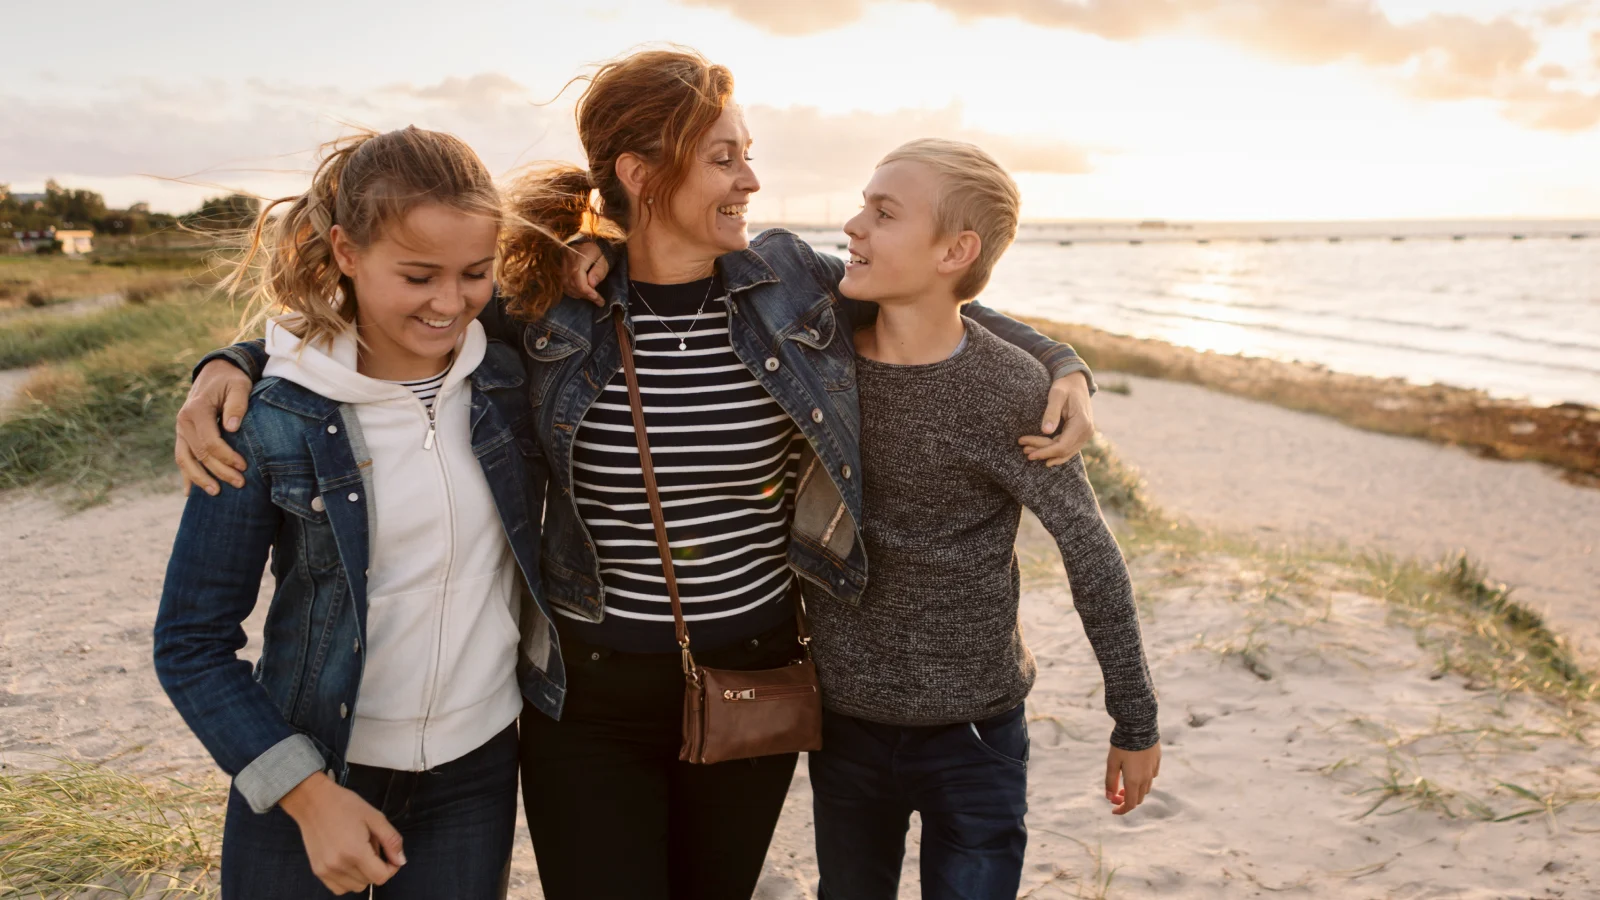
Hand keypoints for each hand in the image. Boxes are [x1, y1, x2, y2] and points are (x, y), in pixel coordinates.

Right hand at [175, 359, 251, 495]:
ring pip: (184, 459)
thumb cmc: (231, 380)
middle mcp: (183, 421)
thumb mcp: (239, 385)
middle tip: (240, 484)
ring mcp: (180, 429)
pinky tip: (189, 492)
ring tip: (215, 493)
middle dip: (219, 471)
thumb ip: (237, 404)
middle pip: (199, 454)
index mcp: (196, 410)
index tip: (244, 466)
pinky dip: (185, 475)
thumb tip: (232, 428)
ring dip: (199, 478)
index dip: (226, 456)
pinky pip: (181, 457)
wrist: (215, 372)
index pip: (210, 441)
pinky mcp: (183, 435)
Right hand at [279, 772, 404, 894]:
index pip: (381, 877)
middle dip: (377, 868)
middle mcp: (339, 866)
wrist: (313, 801)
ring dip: (363, 875)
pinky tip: (348, 862)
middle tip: (371, 846)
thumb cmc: (345, 805)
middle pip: (369, 882)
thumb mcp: (375, 817)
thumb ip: (391, 841)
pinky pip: (339, 888)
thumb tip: (400, 861)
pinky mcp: (317, 872)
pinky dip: (348, 880)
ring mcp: (326, 871)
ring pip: (355, 887)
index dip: (391, 868)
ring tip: (358, 853)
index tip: (390, 856)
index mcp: (355, 851)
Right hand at [563, 241, 608, 305]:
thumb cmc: (600, 249)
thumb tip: (591, 285)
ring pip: (566, 284)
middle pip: (572, 283)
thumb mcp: (604, 259)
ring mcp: (562, 262)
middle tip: (598, 300)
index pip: (578, 279)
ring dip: (578, 293)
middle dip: (585, 294)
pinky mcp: (561, 265)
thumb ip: (599, 271)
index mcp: (579, 257)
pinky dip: (572, 289)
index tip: (598, 299)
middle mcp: (567, 260)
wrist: (592, 238)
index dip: (587, 292)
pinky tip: (581, 292)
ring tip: (591, 296)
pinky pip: (563, 282)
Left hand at [1018, 370, 1094, 466]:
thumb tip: (1046, 431)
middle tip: (1024, 450)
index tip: (1028, 452)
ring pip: (1065, 452)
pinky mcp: (1082, 435)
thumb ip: (1051, 412)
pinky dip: (1055, 452)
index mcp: (1082, 423)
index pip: (1062, 446)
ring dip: (1047, 454)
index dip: (1044, 451)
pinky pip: (1068, 448)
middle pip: (1062, 450)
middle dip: (1042, 452)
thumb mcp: (1056, 395)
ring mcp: (1086, 434)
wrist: (1076, 382)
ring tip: (1028, 452)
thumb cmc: (1064, 386)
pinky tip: (1042, 453)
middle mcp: (1087, 431)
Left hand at [1105, 744, 1160, 814]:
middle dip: (1126, 800)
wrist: (1139, 726)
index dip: (1121, 810)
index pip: (1130, 804)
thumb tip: (1109, 798)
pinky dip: (1142, 781)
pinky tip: (1135, 772)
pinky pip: (1151, 777)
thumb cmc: (1122, 744)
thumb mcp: (1112, 762)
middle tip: (1115, 795)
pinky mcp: (1157, 761)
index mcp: (1134, 780)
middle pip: (1138, 798)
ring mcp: (1153, 770)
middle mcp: (1146, 778)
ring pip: (1146, 789)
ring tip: (1124, 784)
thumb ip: (1110, 781)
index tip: (1113, 811)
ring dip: (1135, 791)